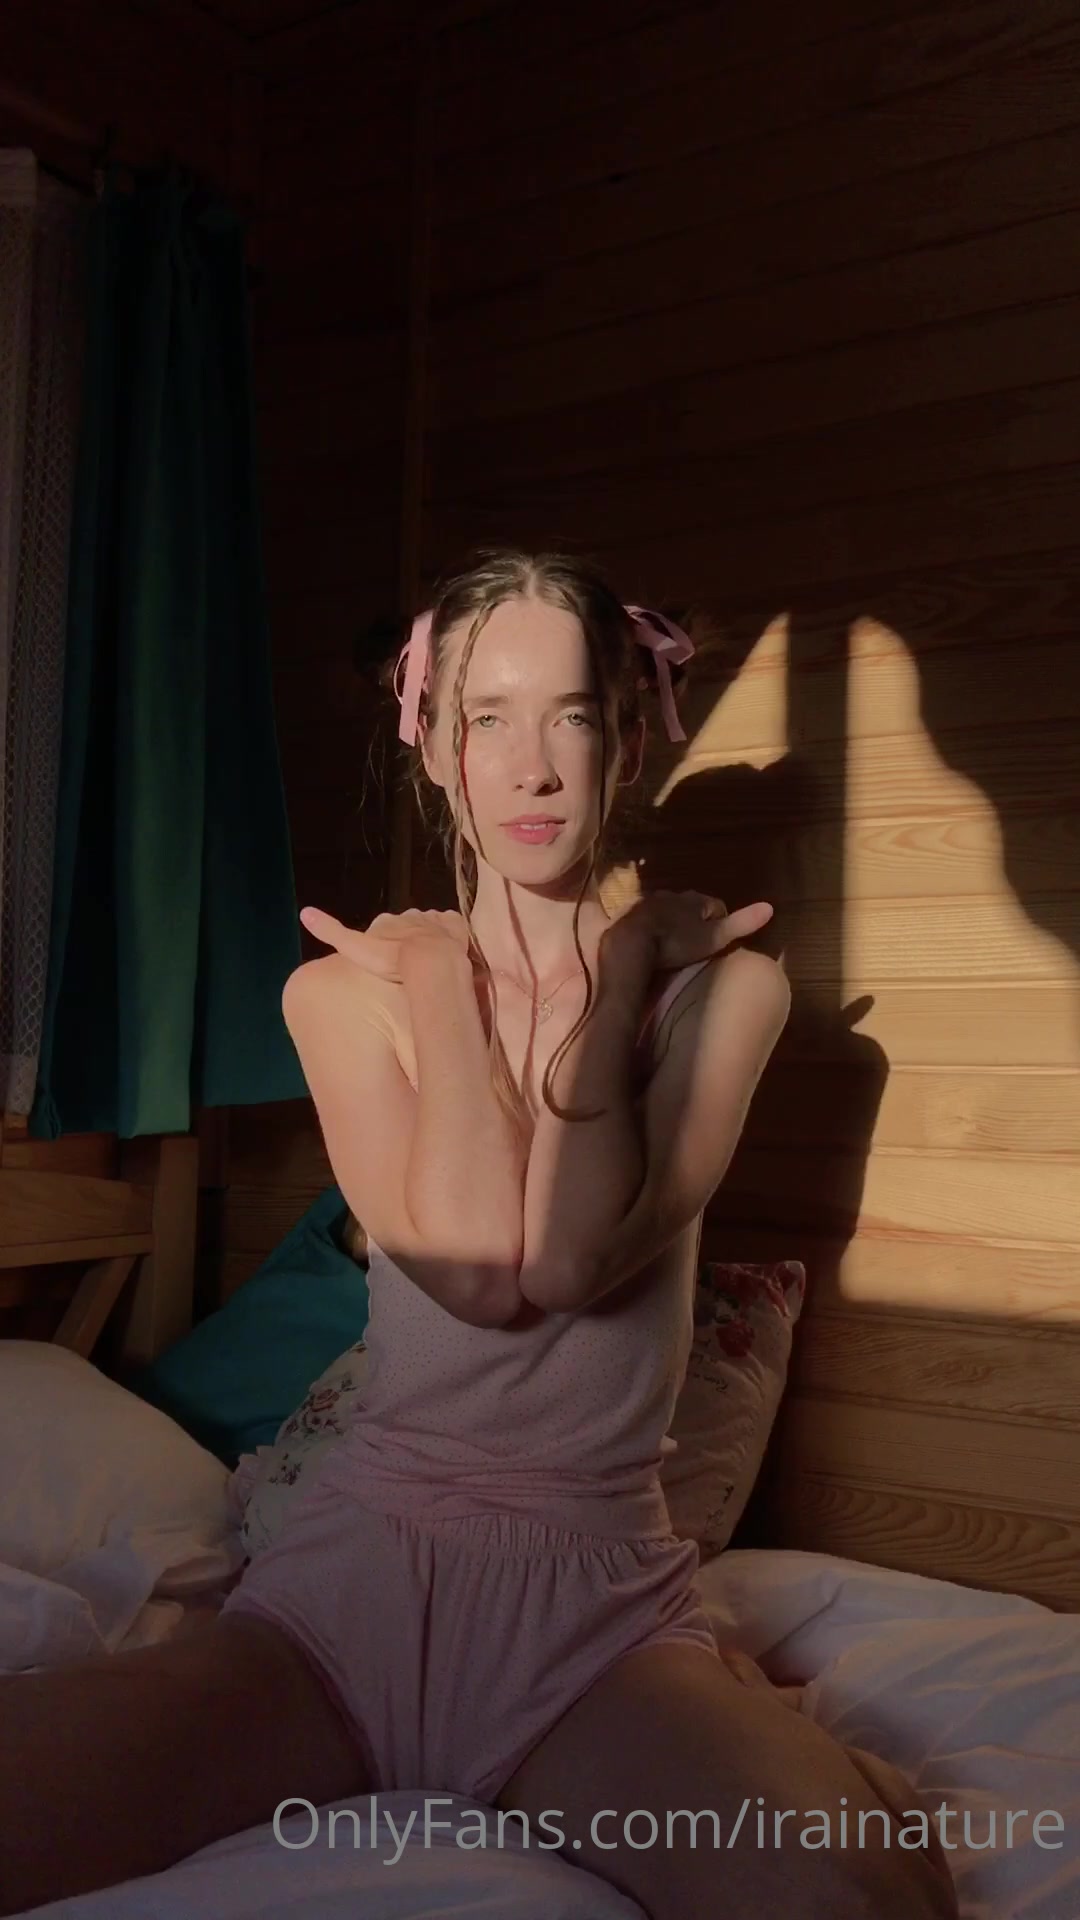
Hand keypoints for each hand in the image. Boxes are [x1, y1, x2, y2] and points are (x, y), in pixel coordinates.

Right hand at [299, 904, 471, 981]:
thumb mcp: (354, 948)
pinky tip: (450, 947)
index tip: (387, 956)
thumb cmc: (390, 959)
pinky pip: (453, 925)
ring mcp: (434, 920)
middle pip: (407, 926)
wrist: (428, 960)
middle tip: (409, 960)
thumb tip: (303, 911)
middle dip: (408, 937)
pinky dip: (451, 933)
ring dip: (430, 936)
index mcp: (387, 921)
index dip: (384, 940)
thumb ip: (331, 931)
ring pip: (430, 925)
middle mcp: (409, 916)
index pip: (383, 927)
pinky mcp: (455, 926)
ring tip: (430, 957)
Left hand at [605, 889, 772, 972]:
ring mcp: (648, 903)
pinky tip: (650, 942)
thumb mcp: (713, 937)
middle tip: (695, 943)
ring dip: (672, 922)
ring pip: (667, 911)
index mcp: (695, 900)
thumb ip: (740, 923)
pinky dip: (651, 928)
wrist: (631, 943)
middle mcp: (672, 895)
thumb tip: (770, 907)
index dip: (719, 921)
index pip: (716, 906)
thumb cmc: (676, 942)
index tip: (718, 939)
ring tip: (673, 944)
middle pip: (690, 906)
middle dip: (694, 920)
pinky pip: (645, 919)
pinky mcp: (629, 915)